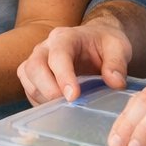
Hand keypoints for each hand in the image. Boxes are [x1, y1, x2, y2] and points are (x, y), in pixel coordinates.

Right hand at [17, 22, 133, 104]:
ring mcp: (36, 59)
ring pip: (27, 77)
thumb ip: (117, 63)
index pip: (58, 55)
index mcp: (65, 37)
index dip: (63, 76)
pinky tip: (57, 107)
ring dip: (42, 96)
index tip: (74, 96)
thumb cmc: (105, 43)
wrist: (95, 40)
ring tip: (63, 107)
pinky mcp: (33, 74)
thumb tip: (115, 83)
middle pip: (34, 66)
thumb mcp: (118, 47)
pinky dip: (39, 101)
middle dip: (47, 89)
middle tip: (67, 105)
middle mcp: (45, 46)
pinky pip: (28, 88)